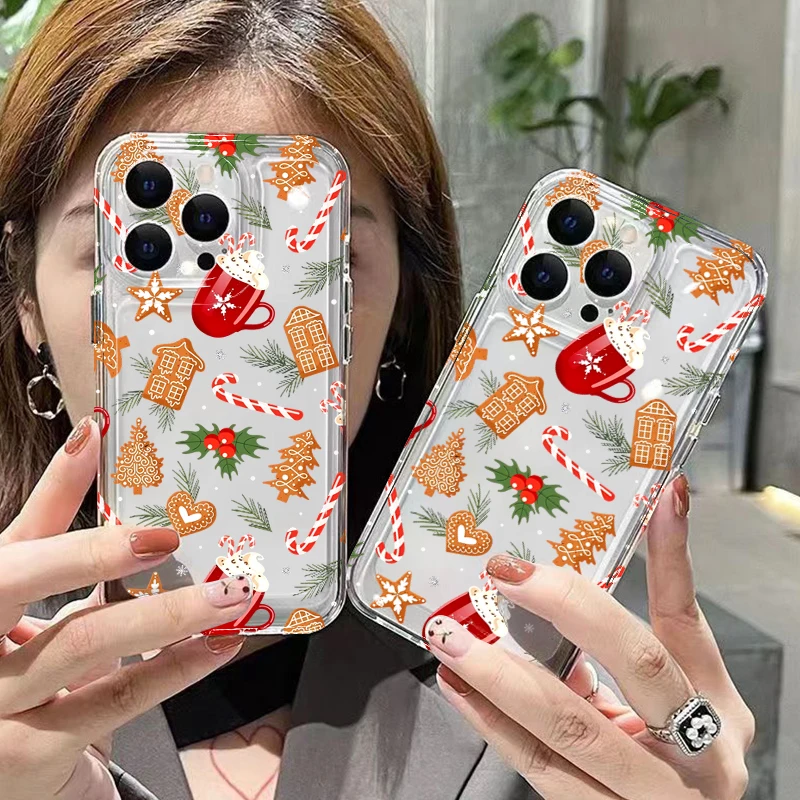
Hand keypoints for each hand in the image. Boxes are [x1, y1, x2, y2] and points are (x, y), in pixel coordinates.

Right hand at [0, 416, 252, 799]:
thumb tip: (95, 440)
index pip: (13, 549)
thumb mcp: (31, 592)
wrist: (11, 758)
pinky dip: (173, 669)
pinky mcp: (32, 752)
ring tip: (226, 594)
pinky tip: (218, 646)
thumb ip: (61, 531)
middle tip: (170, 537)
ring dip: (166, 616)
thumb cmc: (24, 661)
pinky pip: (114, 699)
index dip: (59, 501)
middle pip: (21, 585)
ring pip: (84, 644)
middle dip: (98, 555)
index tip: (101, 450)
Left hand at [426, 475, 755, 798]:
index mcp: (717, 711)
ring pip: (568, 734)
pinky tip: (460, 688)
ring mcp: (643, 796)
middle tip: (502, 577)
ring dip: (499, 679)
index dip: (607, 593)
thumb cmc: (694, 739)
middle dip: (562, 616)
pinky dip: (493, 724)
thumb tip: (659, 511)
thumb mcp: (692, 674)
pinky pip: (539, 770)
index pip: (669, 635)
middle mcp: (693, 760)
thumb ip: (661, 607)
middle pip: (628, 677)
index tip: (576, 536)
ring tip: (453, 640)